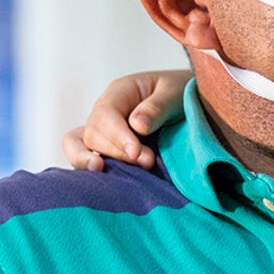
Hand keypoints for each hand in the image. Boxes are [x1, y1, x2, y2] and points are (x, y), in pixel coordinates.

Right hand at [60, 69, 191, 169]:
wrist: (195, 104)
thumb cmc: (184, 94)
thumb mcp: (176, 93)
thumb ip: (158, 107)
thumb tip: (136, 125)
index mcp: (121, 92)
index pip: (105, 115)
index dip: (117, 136)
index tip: (137, 152)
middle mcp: (106, 112)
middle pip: (92, 134)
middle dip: (116, 152)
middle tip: (147, 162)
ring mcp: (104, 131)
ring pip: (78, 146)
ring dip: (92, 162)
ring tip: (105, 174)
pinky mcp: (108, 149)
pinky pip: (86, 156)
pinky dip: (89, 168)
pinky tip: (106, 180)